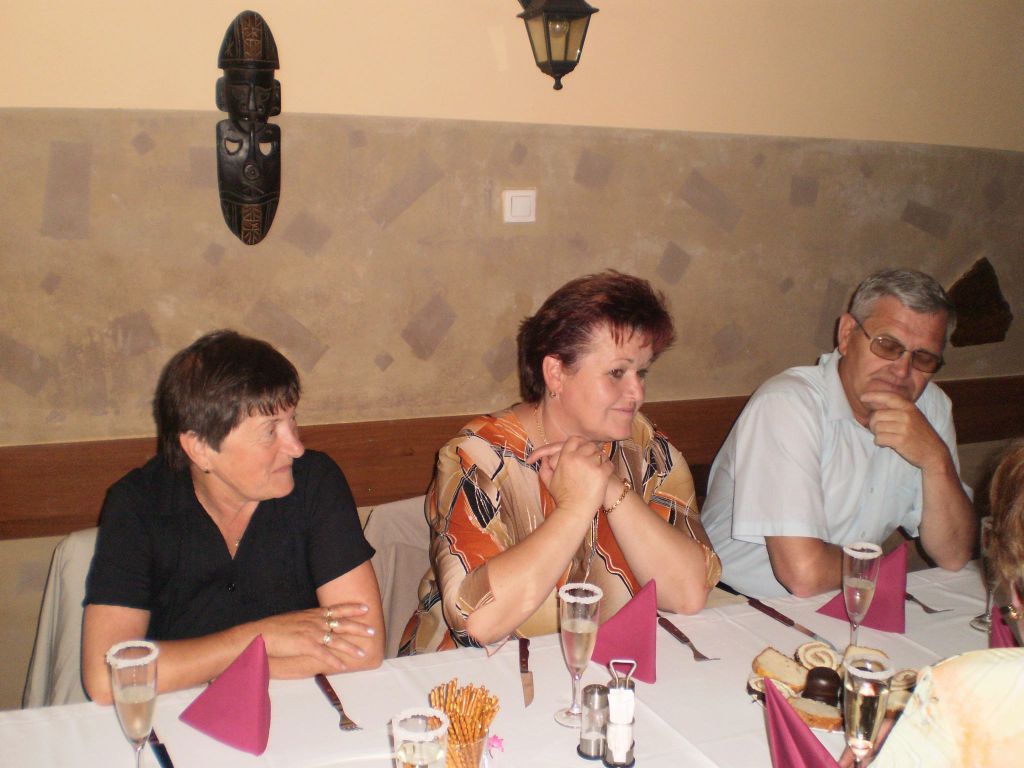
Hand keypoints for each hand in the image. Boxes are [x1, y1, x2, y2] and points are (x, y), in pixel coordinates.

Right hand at [255, 603, 372, 669]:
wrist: (261, 634)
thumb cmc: (274, 628)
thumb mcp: (295, 620)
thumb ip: (307, 622)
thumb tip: (316, 625)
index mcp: (313, 614)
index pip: (337, 609)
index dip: (352, 608)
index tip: (365, 608)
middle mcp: (315, 621)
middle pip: (342, 624)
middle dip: (358, 628)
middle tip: (372, 631)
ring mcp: (311, 633)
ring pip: (337, 640)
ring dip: (351, 647)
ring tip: (363, 653)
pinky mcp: (306, 645)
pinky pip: (324, 654)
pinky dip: (335, 661)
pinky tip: (343, 666)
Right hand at [527, 436, 612, 517]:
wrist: (574, 511)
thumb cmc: (562, 497)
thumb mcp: (548, 481)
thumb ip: (544, 467)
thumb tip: (544, 458)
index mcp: (565, 458)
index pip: (574, 440)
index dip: (580, 443)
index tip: (583, 448)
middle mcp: (578, 458)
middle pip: (590, 445)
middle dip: (592, 452)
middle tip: (593, 459)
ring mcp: (590, 465)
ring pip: (600, 454)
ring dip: (600, 459)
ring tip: (599, 467)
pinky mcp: (602, 473)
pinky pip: (608, 464)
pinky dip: (608, 467)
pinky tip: (604, 473)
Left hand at [861, 391, 948, 470]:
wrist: (933, 453)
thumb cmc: (919, 435)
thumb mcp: (913, 417)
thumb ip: (898, 410)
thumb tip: (874, 405)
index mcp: (909, 407)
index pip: (888, 397)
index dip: (874, 396)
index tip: (863, 397)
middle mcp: (906, 415)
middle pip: (877, 415)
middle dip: (873, 423)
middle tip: (879, 430)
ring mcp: (904, 428)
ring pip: (877, 427)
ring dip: (877, 434)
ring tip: (885, 437)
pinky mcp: (900, 441)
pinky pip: (879, 438)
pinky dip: (879, 442)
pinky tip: (886, 443)